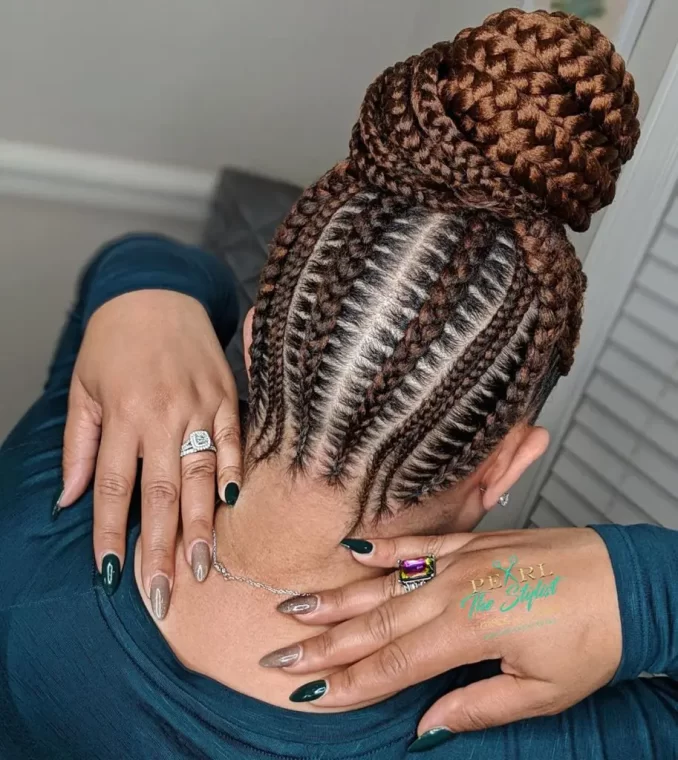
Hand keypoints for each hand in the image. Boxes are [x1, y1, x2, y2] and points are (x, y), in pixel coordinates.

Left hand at [57, 289, 241, 612]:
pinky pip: (233, 442)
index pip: (114, 488)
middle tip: (166, 594)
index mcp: (122, 414)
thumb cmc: (113, 342)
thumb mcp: (82, 389)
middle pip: (161, 494)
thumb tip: (71, 501)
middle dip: (163, 549)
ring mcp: (200, 405)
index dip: (112, 536)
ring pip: (200, 476)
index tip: (112, 576)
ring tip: (203, 565)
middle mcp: (163, 414)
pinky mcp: (226, 396)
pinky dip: (232, 472)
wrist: (155, 292)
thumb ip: (80, 446)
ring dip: (202, 523)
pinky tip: (232, 504)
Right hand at [263, 528, 621, 741]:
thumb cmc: (595, 636)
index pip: (394, 661)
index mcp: (471, 627)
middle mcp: (456, 588)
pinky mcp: (476, 543)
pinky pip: (421, 544)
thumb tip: (426, 728)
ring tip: (296, 603)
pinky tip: (355, 550)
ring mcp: (463, 560)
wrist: (629, 579)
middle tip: (277, 650)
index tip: (305, 691)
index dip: (347, 680)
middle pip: (376, 621)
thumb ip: (478, 706)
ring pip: (387, 581)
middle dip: (323, 642)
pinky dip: (385, 547)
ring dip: (339, 596)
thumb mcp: (544, 690)